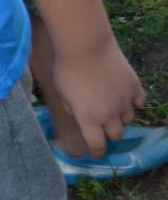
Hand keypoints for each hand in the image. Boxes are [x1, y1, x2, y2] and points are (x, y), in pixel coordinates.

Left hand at [48, 41, 145, 157]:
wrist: (85, 45)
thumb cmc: (66, 69)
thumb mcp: (60, 93)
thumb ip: (72, 110)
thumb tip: (81, 117)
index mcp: (89, 119)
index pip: (97, 146)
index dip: (97, 152)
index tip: (97, 154)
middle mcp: (110, 114)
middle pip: (116, 135)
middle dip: (108, 134)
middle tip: (102, 127)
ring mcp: (125, 100)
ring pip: (128, 119)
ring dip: (120, 117)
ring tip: (110, 107)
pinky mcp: (134, 86)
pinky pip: (139, 102)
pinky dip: (133, 102)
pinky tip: (124, 95)